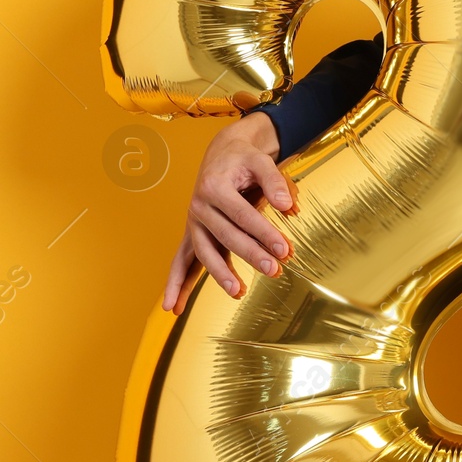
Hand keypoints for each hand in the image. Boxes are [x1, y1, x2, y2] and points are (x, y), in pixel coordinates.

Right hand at [162, 111, 296, 314]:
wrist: (221, 154)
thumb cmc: (243, 159)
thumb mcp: (261, 160)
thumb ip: (275, 181)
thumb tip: (287, 206)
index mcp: (215, 186)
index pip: (243, 215)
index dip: (264, 233)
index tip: (284, 249)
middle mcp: (198, 206)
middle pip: (226, 236)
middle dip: (251, 255)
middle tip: (275, 270)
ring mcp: (193, 222)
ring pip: (204, 252)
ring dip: (219, 274)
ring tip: (237, 292)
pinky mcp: (192, 234)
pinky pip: (181, 262)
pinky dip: (177, 284)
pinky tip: (174, 308)